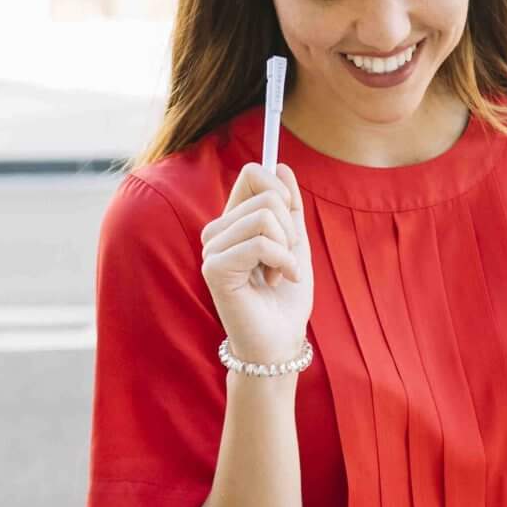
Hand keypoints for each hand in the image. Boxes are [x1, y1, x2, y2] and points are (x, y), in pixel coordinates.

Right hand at [200, 161, 313, 366]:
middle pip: (265, 194)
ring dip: (287, 249)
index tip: (291, 225)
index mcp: (232, 223)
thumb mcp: (295, 243)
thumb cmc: (286, 299)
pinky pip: (260, 243)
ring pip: (264, 216)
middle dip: (290, 229)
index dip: (281, 191)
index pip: (253, 174)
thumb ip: (289, 206)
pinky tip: (279, 281)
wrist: (281, 341)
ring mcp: (211, 249)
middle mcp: (216, 232)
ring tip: (280, 274)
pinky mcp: (214, 267)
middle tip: (285, 261)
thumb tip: (280, 165)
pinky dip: (283, 262)